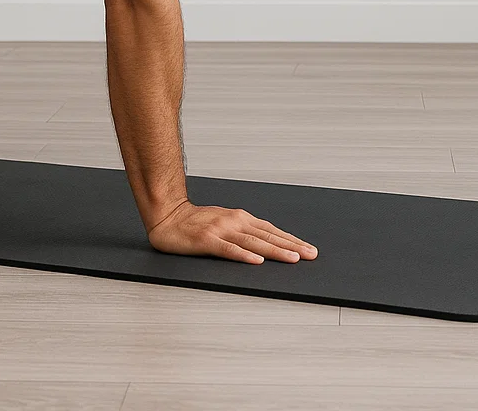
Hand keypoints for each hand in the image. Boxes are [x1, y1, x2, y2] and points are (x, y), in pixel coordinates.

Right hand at [148, 200, 317, 264]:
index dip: (291, 240)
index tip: (308, 249)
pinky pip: (228, 249)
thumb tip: (267, 245)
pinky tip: (256, 261)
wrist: (167, 216)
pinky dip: (243, 255)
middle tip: (310, 255)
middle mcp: (233, 221)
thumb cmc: (195, 222)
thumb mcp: (224, 222)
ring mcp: (220, 230)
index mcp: (239, 218)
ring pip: (252, 243)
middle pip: (267, 236)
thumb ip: (243, 232)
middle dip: (291, 246)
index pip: (271, 230)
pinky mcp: (206, 240)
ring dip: (274, 250)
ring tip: (292, 258)